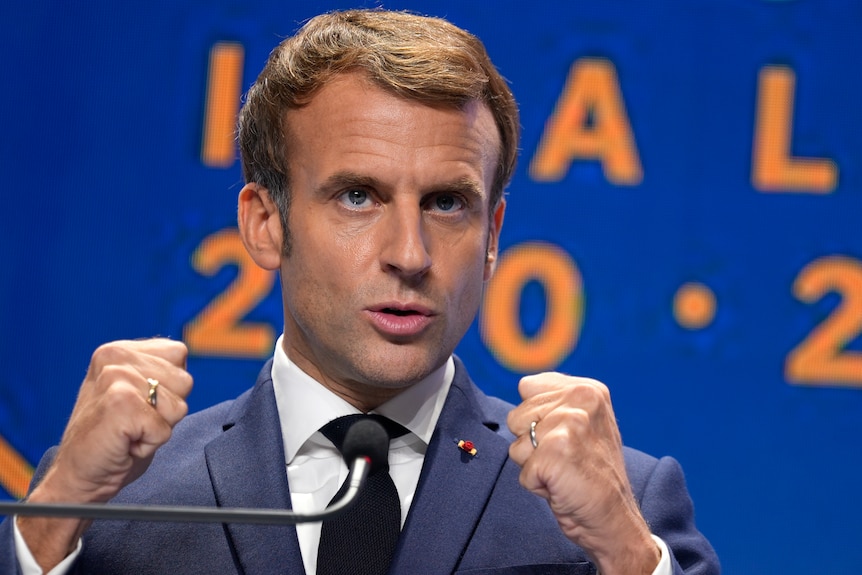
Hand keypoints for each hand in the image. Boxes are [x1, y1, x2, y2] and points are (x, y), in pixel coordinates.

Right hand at [18, 338, 192, 568]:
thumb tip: (182, 352)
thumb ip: (156, 371)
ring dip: (160, 426)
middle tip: (134, 421)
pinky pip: (165, 429)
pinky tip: (125, 443)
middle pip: (184, 380)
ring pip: (178, 405)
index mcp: (118, 350)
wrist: (76, 477)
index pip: (178, 353)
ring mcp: (117, 378)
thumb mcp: (135, 392)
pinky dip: (150, 444)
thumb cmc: (112, 438)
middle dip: (168, 408)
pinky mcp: (121, 404)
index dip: (169, 387)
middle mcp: (115, 357)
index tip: (139, 404)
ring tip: (130, 431)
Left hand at [507, 373, 659, 574]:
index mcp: (587, 389)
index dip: (536, 418)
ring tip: (562, 470)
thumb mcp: (584, 423)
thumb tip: (525, 386)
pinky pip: (522, 470)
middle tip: (564, 458)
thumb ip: (555, 401)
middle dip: (531, 443)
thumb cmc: (592, 473)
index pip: (528, 386)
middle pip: (516, 417)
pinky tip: (561, 485)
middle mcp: (580, 399)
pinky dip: (536, 484)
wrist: (613, 517)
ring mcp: (569, 424)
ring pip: (516, 443)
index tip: (563, 437)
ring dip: (533, 464)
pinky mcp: (556, 451)